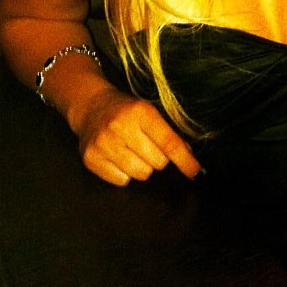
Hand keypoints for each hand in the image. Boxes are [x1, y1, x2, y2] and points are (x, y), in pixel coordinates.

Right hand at [71, 85, 203, 186]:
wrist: (91, 106)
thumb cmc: (126, 110)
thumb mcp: (148, 111)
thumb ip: (168, 132)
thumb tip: (188, 155)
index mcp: (140, 111)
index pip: (168, 142)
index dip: (184, 159)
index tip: (195, 171)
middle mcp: (120, 127)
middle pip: (157, 162)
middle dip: (159, 158)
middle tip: (148, 145)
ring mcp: (104, 143)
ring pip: (141, 174)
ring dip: (142, 166)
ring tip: (132, 150)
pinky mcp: (91, 159)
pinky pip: (122, 181)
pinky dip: (124, 173)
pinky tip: (118, 156)